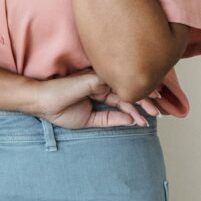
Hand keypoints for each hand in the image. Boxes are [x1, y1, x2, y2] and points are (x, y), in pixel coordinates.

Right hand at [25, 71, 148, 128]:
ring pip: (126, 88)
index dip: (134, 109)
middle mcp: (101, 83)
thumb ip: (108, 119)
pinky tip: (140, 108)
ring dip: (143, 101)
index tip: (145, 121)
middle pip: (128, 91)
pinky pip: (117, 88)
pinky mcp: (96, 78)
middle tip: (158, 114)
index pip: (121, 98)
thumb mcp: (88, 120)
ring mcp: (99, 79)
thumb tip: (130, 120)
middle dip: (145, 103)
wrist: (41, 102)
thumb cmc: (58, 110)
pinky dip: (131, 98)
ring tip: (154, 113)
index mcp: (98, 91)